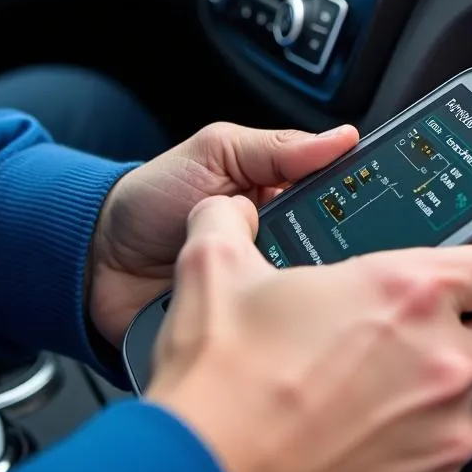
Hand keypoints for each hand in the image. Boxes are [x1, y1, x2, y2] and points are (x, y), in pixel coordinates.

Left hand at [86, 122, 358, 346]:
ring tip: (293, 289)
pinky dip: (274, 333)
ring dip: (304, 295)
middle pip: (331, 253)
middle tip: (324, 255)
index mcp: (281, 197)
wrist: (92, 262)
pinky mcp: (241, 330)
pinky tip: (277, 330)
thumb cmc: (150, 198)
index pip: (336, 200)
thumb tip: (342, 136)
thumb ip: (277, 147)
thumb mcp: (215, 151)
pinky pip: (271, 335)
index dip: (357, 203)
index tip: (378, 207)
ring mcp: (261, 289)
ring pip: (307, 299)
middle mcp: (280, 244)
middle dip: (333, 256)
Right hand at [147, 194, 471, 471]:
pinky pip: (451, 455)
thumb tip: (231, 209)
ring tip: (391, 375)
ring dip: (456, 379)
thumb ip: (233, 218)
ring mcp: (443, 434)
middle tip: (464, 309)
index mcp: (411, 292)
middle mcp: (444, 362)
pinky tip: (370, 427)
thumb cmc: (220, 385)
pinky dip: (424, 438)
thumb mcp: (215, 269)